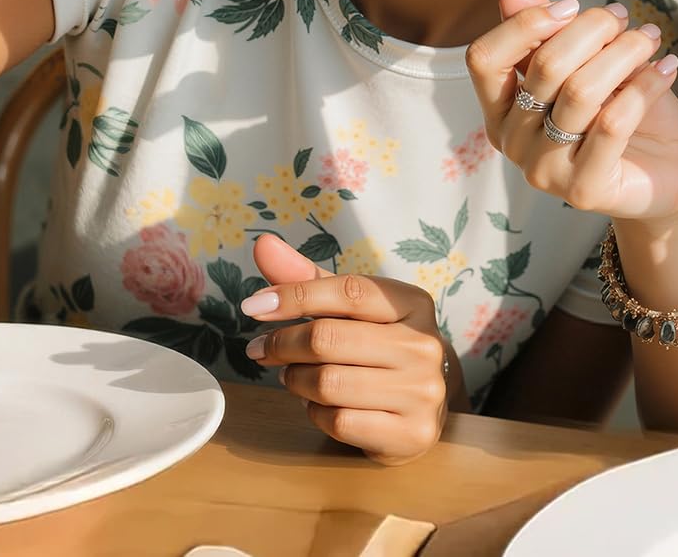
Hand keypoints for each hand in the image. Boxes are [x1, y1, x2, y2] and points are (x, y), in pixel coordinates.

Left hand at [241, 234, 455, 465]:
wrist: (423, 406)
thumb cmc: (378, 346)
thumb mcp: (350, 309)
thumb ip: (307, 278)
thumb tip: (263, 244)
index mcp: (413, 302)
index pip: (349, 291)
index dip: (296, 295)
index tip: (254, 305)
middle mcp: (423, 345)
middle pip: (330, 339)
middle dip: (284, 344)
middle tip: (261, 349)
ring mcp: (421, 391)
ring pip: (329, 384)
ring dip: (296, 380)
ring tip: (292, 375)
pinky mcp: (410, 434)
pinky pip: (339, 422)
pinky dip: (315, 413)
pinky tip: (319, 404)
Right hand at [465, 0, 677, 224]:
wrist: (663, 171)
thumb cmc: (618, 107)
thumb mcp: (585, 62)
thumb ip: (549, 33)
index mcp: (500, 109)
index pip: (484, 58)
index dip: (524, 24)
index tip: (572, 6)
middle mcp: (512, 143)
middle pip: (544, 66)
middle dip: (592, 28)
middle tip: (624, 16)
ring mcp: (543, 171)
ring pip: (582, 90)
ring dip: (625, 51)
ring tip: (651, 36)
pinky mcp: (583, 190)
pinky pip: (613, 123)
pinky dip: (645, 85)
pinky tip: (667, 68)